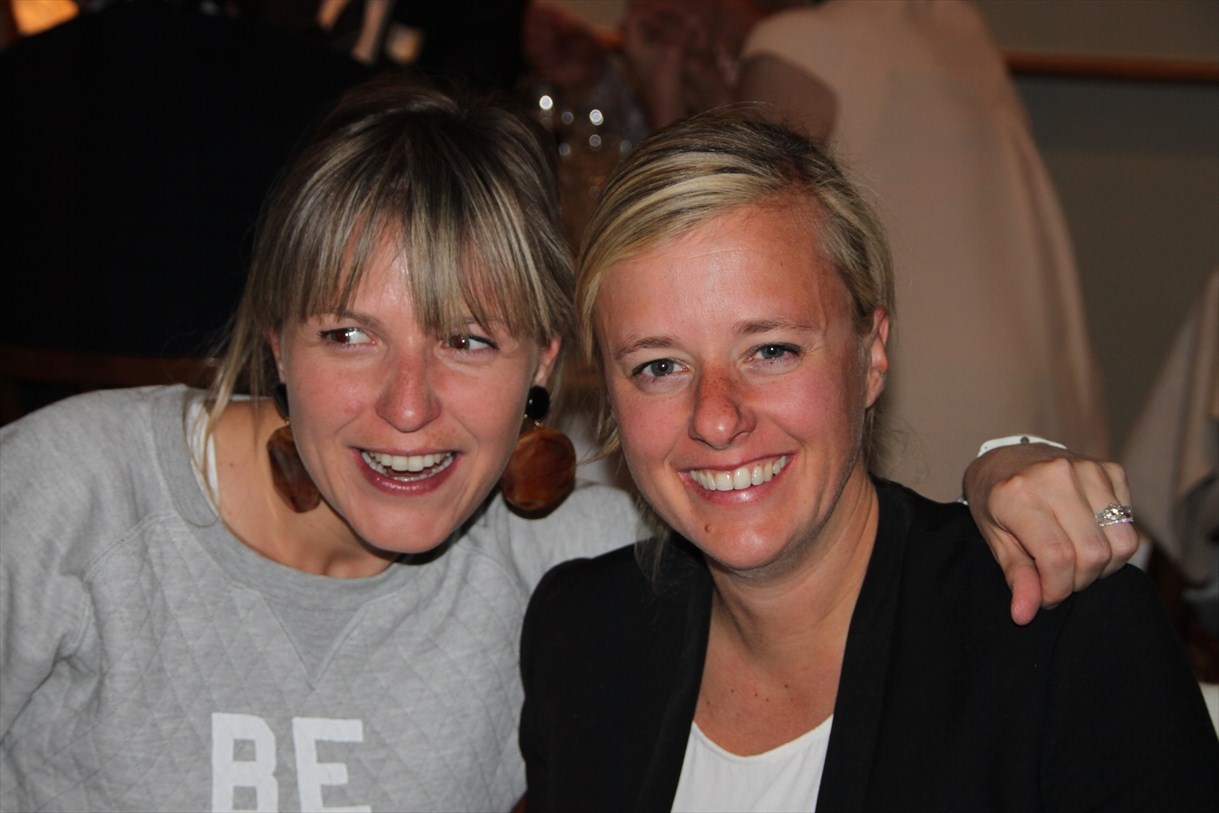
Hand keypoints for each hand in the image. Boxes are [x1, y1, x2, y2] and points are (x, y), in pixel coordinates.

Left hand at [963, 443, 1137, 624]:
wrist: (1005, 458)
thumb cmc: (996, 502)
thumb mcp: (995, 540)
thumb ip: (1016, 576)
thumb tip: (1025, 616)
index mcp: (1017, 495)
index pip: (1057, 557)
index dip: (1057, 589)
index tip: (1047, 597)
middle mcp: (1055, 477)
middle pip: (1093, 554)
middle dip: (1079, 580)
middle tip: (1060, 578)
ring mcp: (1087, 469)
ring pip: (1121, 542)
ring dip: (1102, 564)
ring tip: (1075, 560)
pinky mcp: (1110, 469)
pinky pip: (1129, 522)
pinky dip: (1112, 540)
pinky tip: (1086, 534)